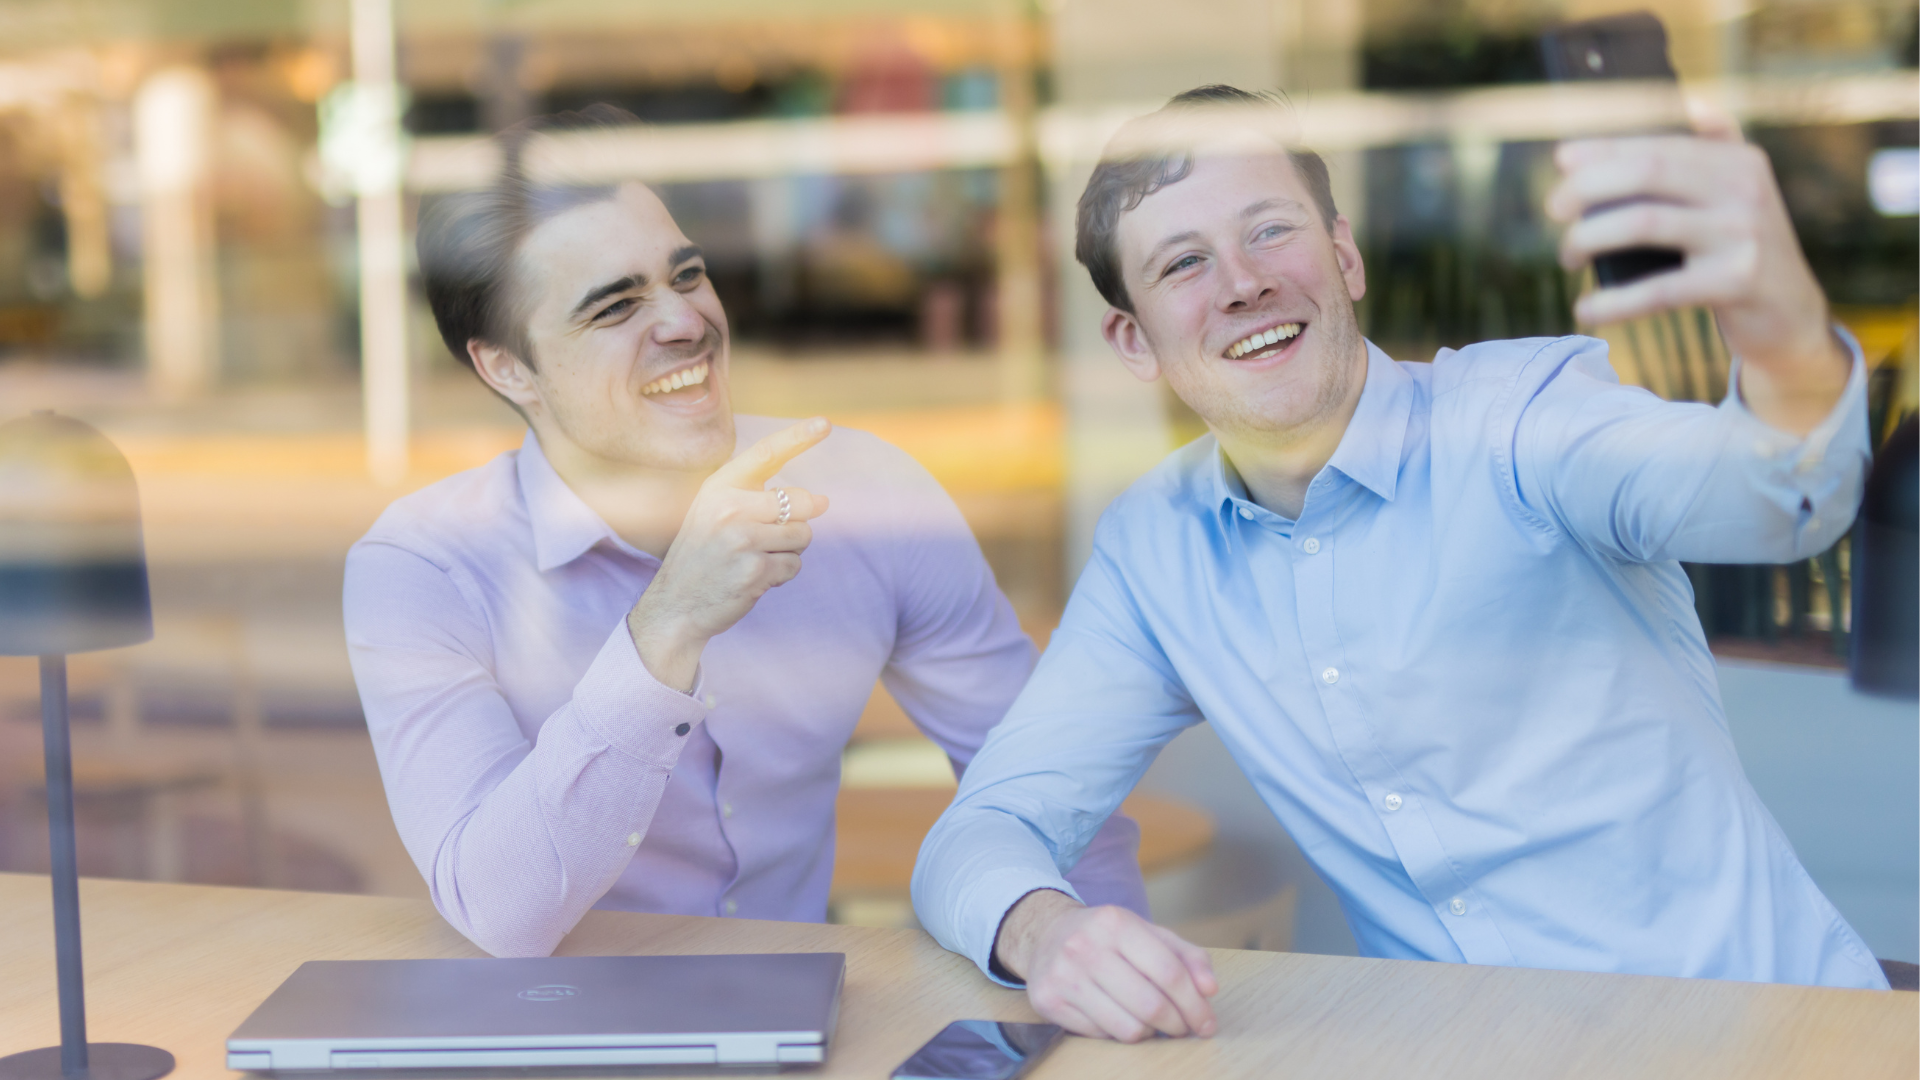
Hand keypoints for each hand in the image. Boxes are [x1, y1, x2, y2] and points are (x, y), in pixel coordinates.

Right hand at [627, 418, 831, 689]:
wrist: (675, 605)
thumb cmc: (704, 555)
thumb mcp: (715, 513)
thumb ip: (758, 499)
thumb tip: (822, 500)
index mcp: (719, 488)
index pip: (766, 454)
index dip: (798, 436)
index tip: (824, 423)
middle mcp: (729, 509)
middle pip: (800, 502)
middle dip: (799, 521)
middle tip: (769, 538)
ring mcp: (742, 541)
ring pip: (802, 536)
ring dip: (788, 551)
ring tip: (755, 559)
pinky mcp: (755, 571)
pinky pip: (794, 566)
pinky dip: (781, 575)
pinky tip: (753, 579)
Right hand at [994, 889, 1217, 1042]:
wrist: (1045, 934)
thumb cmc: (1107, 937)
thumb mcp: (1148, 933)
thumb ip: (1187, 956)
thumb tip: (1210, 989)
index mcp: (1116, 923)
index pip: (1169, 973)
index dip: (1194, 1004)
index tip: (1207, 1022)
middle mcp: (1085, 946)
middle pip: (1150, 1005)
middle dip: (1178, 1025)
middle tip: (1184, 1029)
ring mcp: (1063, 976)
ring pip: (1127, 1028)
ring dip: (1150, 1033)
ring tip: (1153, 1025)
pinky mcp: (1048, 1001)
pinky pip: (1101, 1035)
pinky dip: (1119, 1033)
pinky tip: (1121, 1018)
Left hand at [1546, 105, 1849, 434]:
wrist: (1792, 316)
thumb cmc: (1743, 252)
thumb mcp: (1739, 196)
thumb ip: (1717, 151)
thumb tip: (1693, 102)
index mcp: (1739, 162)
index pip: (1659, 144)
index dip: (1605, 149)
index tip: (1562, 159)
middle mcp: (1744, 189)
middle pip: (1646, 172)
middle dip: (1588, 186)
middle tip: (1554, 209)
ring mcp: (1743, 235)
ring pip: (1644, 223)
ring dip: (1588, 238)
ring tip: (1568, 255)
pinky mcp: (1737, 283)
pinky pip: (1658, 290)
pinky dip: (1613, 301)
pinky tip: (1585, 310)